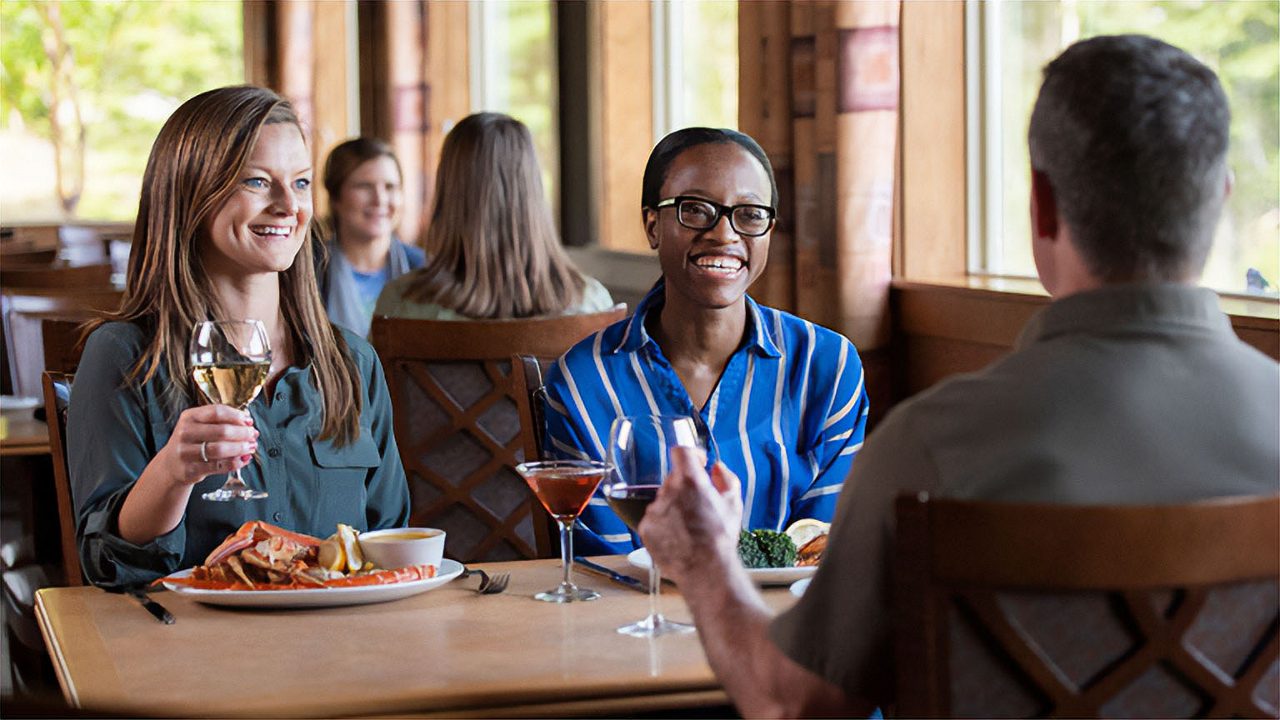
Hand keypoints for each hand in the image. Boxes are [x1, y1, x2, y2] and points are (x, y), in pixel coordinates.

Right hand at [155, 404, 257, 486]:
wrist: (171, 464)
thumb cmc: (193, 441)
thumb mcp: (201, 425)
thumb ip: (222, 422)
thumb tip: (248, 424)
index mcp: (190, 417)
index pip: (217, 412)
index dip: (237, 416)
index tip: (249, 421)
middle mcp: (185, 433)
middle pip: (221, 431)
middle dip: (242, 433)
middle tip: (253, 435)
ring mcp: (186, 452)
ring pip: (220, 449)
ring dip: (240, 448)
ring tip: (251, 447)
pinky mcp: (190, 469)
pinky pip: (218, 466)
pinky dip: (235, 463)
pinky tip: (243, 460)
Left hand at [638, 446, 742, 584]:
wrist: (705, 569)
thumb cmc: (720, 538)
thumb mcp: (734, 503)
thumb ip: (726, 478)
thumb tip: (717, 469)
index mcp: (690, 481)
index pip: (681, 452)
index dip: (691, 455)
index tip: (697, 463)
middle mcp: (668, 492)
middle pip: (674, 479)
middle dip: (685, 487)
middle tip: (699, 505)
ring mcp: (654, 510)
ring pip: (663, 500)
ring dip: (674, 506)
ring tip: (689, 526)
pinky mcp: (645, 528)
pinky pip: (654, 518)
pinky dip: (665, 524)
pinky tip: (679, 536)